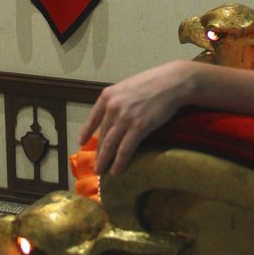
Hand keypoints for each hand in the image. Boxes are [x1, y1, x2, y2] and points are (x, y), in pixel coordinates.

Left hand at [78, 60, 194, 175]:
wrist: (172, 82)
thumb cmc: (154, 82)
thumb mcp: (129, 86)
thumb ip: (118, 100)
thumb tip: (114, 114)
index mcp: (108, 96)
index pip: (92, 118)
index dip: (86, 132)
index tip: (81, 142)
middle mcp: (113, 107)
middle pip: (102, 136)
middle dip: (98, 153)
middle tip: (96, 165)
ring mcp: (125, 118)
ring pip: (110, 146)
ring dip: (104, 161)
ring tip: (102, 172)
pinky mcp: (139, 128)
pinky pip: (125, 150)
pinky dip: (119, 163)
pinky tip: (117, 171)